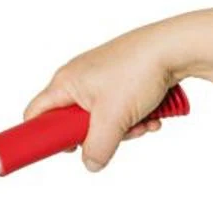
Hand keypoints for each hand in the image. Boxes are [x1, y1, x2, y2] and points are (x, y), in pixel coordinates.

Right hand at [25, 4, 212, 171]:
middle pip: (74, 123)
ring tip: (141, 124)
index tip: (59, 151)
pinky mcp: (122, 79)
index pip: (36, 115)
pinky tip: (151, 117)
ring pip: (101, 119)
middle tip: (113, 136)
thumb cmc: (138, 70)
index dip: (43, 137)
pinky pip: (120, 109)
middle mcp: (79, 79)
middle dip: (98, 136)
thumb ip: (96, 148)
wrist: (177, 47)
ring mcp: (102, 79)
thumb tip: (91, 164)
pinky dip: (135, 118)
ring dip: (123, 130)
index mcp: (65, 83)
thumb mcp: (112, 119)